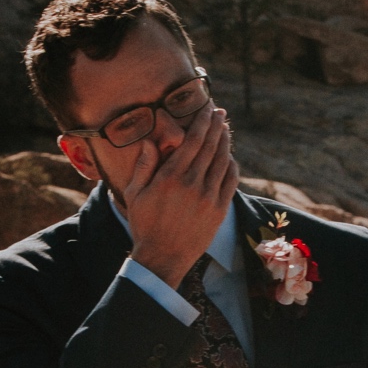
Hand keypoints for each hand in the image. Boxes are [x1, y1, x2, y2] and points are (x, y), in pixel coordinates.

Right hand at [121, 103, 239, 287]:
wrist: (163, 258)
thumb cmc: (145, 225)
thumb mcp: (136, 194)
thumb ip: (144, 166)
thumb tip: (151, 141)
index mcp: (170, 177)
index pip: (192, 141)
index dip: (202, 122)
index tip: (208, 110)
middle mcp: (192, 184)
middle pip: (210, 147)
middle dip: (217, 126)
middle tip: (220, 113)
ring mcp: (208, 197)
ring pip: (222, 161)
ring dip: (225, 143)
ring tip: (225, 130)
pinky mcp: (219, 210)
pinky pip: (230, 181)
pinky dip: (232, 166)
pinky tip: (229, 157)